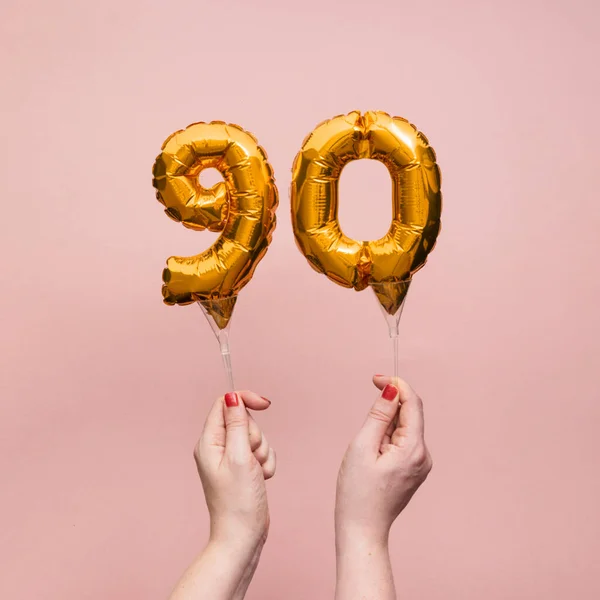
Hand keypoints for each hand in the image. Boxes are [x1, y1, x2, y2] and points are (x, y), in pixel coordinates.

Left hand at [169, 391, 275, 599]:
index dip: (245, 400)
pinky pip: (260, 452)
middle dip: (256, 435)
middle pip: (243, 420)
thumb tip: (232, 397)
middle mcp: (216, 447)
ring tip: (257, 472)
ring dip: (263, 451)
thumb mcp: (240, 457)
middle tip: (252, 456)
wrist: (243, 536)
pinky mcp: (242, 467)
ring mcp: (230, 458)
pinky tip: (262, 478)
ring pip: (255, 436)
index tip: (265, 404)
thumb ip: (238, 424)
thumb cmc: (238, 502)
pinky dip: (265, 462)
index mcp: (209, 442)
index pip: (224, 404)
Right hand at [335, 375, 431, 543]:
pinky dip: (387, 438)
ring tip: (366, 450)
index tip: (375, 378)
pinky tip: (373, 455)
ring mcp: (421, 464)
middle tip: (364, 426)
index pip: (412, 403)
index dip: (396, 385)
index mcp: (414, 449)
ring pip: (404, 428)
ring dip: (385, 426)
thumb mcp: (362, 446)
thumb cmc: (357, 491)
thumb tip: (392, 389)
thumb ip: (379, 415)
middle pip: (409, 415)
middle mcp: (424, 455)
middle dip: (387, 409)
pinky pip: (402, 442)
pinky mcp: (414, 469)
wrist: (361, 529)